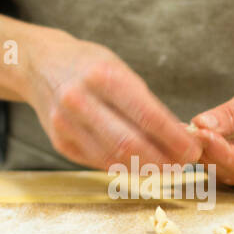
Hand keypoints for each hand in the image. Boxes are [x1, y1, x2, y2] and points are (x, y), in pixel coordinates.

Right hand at [21, 31, 201, 169]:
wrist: (39, 65)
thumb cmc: (88, 65)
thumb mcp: (119, 69)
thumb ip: (145, 103)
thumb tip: (180, 135)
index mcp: (103, 76)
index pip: (147, 116)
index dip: (174, 139)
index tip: (194, 149)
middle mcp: (81, 101)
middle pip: (130, 144)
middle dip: (162, 160)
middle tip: (183, 165)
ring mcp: (66, 125)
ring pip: (114, 159)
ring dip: (145, 169)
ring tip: (167, 168)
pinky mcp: (60, 143)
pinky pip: (99, 162)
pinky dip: (124, 167)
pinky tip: (141, 165)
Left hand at [191, 54, 233, 184]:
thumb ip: (231, 114)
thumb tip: (200, 126)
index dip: (220, 152)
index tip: (198, 134)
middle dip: (209, 153)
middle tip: (184, 131)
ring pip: (226, 170)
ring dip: (205, 152)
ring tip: (185, 130)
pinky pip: (224, 162)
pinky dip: (209, 149)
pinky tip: (194, 134)